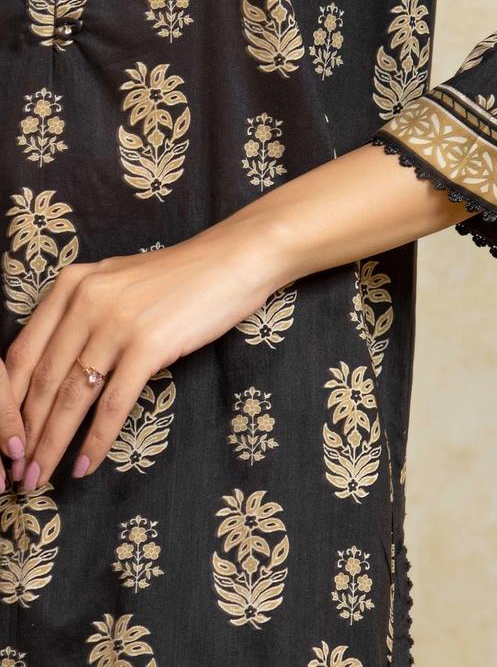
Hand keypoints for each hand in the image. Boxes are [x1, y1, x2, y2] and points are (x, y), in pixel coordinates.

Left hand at [3, 214, 284, 490]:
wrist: (232, 260)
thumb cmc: (179, 277)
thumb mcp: (117, 284)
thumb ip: (83, 313)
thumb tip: (56, 368)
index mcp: (71, 285)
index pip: (23, 354)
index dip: (9, 404)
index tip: (7, 438)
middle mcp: (86, 301)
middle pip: (44, 380)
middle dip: (27, 433)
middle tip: (19, 472)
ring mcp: (117, 323)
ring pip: (73, 396)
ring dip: (53, 443)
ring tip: (41, 477)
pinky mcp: (149, 344)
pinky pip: (114, 402)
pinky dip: (97, 439)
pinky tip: (86, 464)